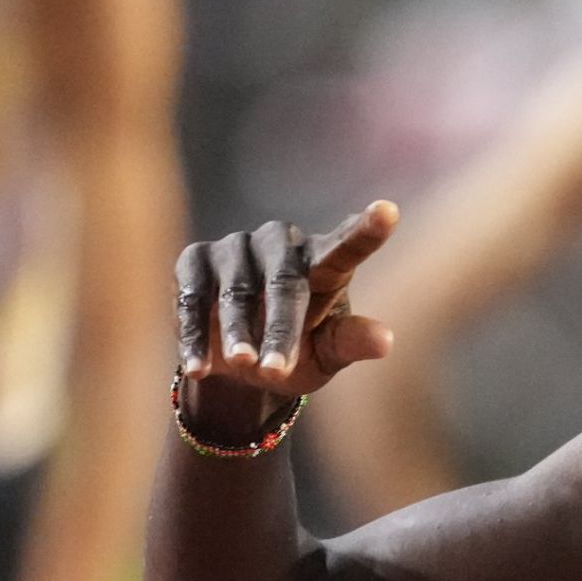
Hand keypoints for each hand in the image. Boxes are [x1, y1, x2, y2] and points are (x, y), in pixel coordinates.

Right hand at [171, 203, 399, 436]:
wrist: (239, 364)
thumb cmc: (297, 351)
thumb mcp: (327, 355)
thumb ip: (350, 343)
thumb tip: (385, 342)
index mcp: (323, 263)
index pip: (348, 247)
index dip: (367, 230)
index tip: (389, 211)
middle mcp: (280, 245)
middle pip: (284, 282)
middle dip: (280, 328)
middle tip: (276, 369)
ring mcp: (236, 247)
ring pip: (236, 293)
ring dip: (237, 332)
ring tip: (242, 366)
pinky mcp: (195, 260)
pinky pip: (192, 300)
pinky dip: (195, 336)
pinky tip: (197, 368)